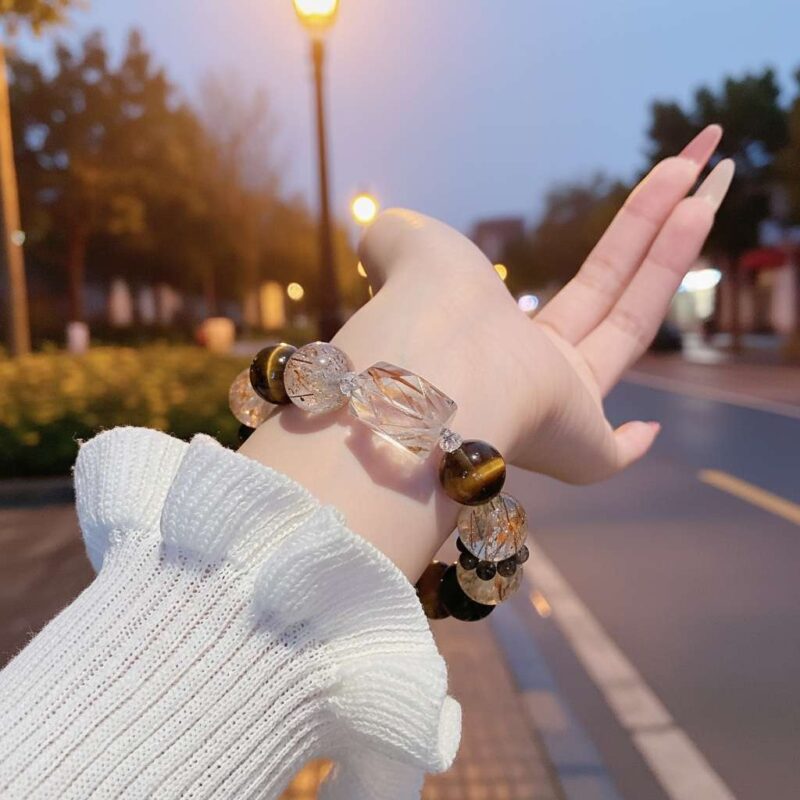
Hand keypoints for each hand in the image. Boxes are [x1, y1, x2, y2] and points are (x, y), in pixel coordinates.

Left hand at [243, 125, 732, 577]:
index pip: (556, 294)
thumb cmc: (421, 305)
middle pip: (609, 292)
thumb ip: (398, 240)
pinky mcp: (576, 446)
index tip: (612, 247)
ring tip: (712, 186)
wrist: (430, 371)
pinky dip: (627, 448)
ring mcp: (557, 406)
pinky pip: (604, 456)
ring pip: (631, 325)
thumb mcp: (406, 248)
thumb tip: (380, 238)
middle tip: (697, 170)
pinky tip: (649, 429)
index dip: (593, 267)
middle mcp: (530, 368)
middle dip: (653, 229)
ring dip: (674, 256)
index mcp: (498, 328)